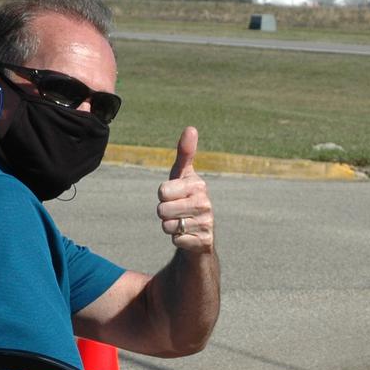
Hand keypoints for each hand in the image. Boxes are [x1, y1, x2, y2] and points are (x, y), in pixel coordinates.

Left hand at [157, 127, 213, 253]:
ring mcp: (207, 223)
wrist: (200, 234)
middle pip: (162, 210)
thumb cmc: (186, 199)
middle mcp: (205, 203)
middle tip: (177, 212)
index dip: (163, 196)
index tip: (174, 196)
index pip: (162, 191)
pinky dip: (178, 240)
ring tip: (182, 223)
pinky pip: (177, 241)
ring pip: (167, 226)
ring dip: (170, 227)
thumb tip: (191, 128)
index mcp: (198, 185)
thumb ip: (185, 153)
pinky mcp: (204, 242)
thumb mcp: (182, 176)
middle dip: (165, 213)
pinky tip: (188, 236)